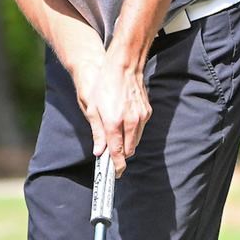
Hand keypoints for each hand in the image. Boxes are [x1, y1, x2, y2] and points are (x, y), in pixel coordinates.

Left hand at [74, 56, 149, 175]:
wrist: (123, 66)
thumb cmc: (103, 85)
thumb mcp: (92, 108)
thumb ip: (97, 132)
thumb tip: (99, 151)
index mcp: (114, 123)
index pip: (118, 152)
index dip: (117, 166)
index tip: (116, 174)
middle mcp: (130, 122)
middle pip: (129, 150)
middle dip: (121, 154)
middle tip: (111, 153)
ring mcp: (141, 117)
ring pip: (136, 140)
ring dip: (127, 142)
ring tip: (116, 134)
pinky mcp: (147, 111)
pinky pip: (140, 129)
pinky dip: (133, 131)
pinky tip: (124, 121)